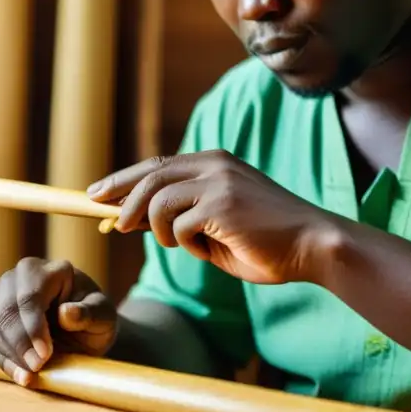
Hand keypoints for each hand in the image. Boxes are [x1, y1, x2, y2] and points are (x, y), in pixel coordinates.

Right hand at [0, 257, 116, 385]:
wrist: (84, 330)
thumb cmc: (95, 319)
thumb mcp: (103, 317)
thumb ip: (89, 314)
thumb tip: (66, 312)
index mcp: (53, 271)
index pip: (31, 297)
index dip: (33, 327)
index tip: (45, 354)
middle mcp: (23, 276)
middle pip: (7, 309)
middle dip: (20, 343)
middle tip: (38, 367)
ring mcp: (4, 293)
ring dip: (10, 353)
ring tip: (31, 375)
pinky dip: (4, 360)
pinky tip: (22, 376)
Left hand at [87, 150, 337, 284]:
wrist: (313, 245)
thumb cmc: (267, 240)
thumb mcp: (217, 221)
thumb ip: (182, 214)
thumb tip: (132, 220)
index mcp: (215, 161)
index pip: (158, 164)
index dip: (124, 179)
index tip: (97, 193)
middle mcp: (214, 164)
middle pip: (149, 176)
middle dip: (123, 201)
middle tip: (112, 226)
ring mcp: (218, 182)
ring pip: (158, 203)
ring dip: (160, 232)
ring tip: (186, 245)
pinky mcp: (221, 206)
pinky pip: (178, 228)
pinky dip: (186, 245)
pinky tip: (210, 250)